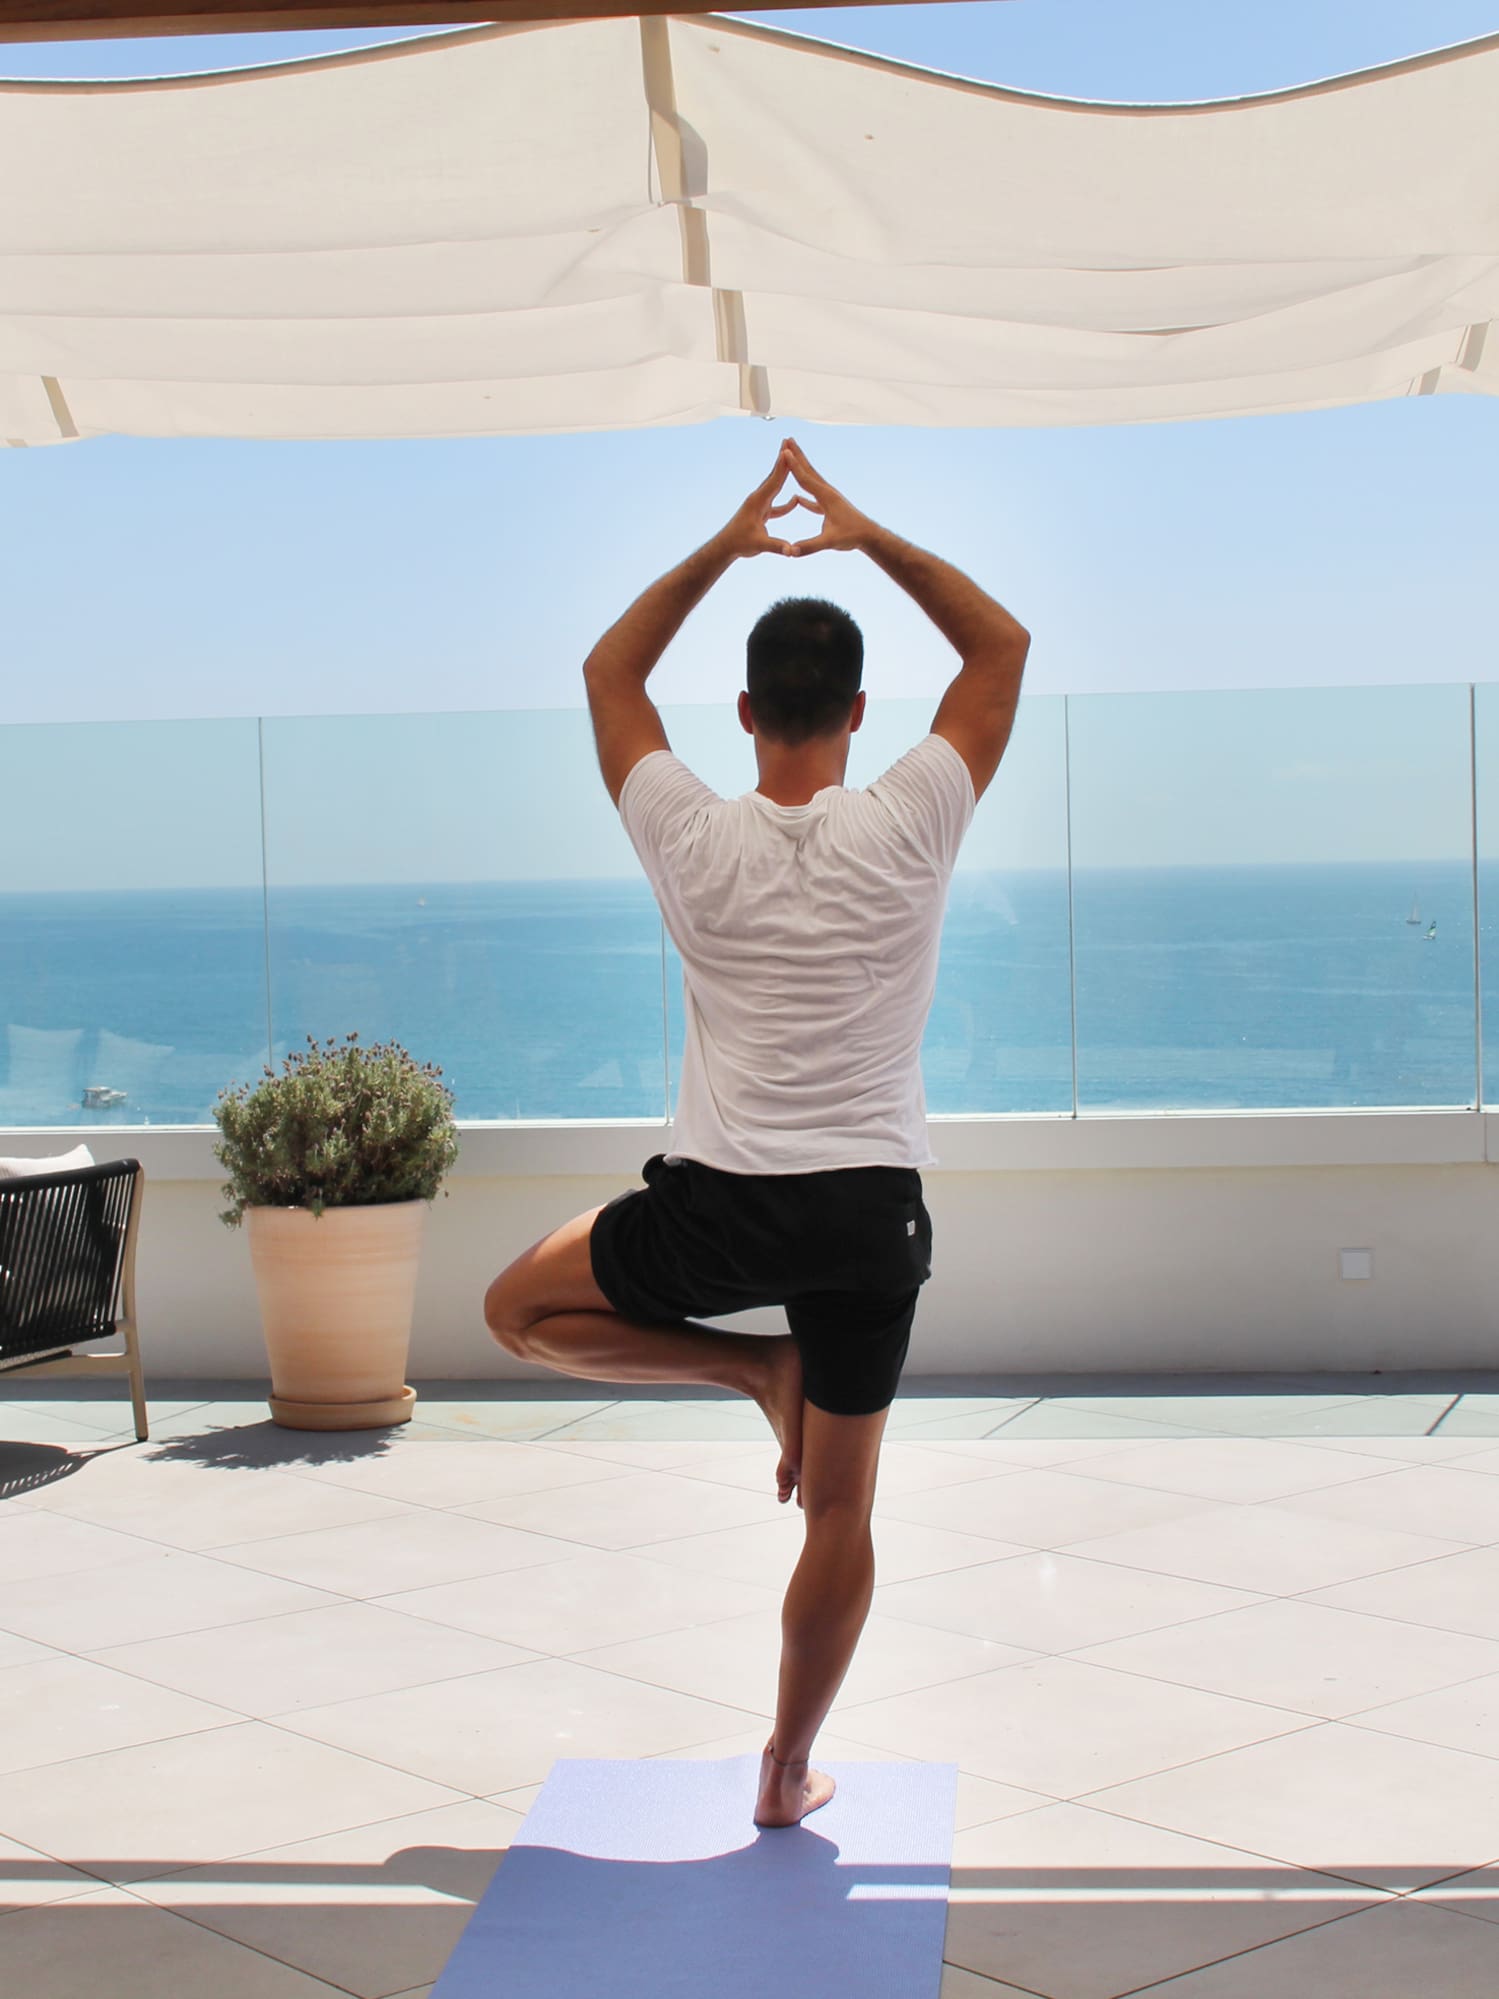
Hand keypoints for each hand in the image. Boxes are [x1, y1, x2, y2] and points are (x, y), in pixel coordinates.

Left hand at [715, 445, 801, 559]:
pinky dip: (786, 503)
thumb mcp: (759, 545)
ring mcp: (760, 505)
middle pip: (774, 476)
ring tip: (790, 459)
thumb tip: (791, 551)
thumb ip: (777, 546)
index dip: (782, 466)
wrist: (726, 547)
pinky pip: (776, 504)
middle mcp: (759, 498)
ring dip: (783, 473)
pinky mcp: (761, 513)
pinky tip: (795, 499)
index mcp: (759, 502)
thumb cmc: (740, 544)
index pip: (774, 480)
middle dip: (782, 459)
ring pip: (775, 486)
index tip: (788, 450)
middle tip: (788, 440)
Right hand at [776, 438, 878, 556]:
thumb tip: (790, 551)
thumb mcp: (829, 542)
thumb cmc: (851, 537)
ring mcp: (829, 499)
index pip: (805, 479)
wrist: (869, 537)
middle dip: (797, 456)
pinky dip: (805, 496)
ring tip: (793, 458)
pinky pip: (814, 499)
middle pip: (808, 471)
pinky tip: (799, 498)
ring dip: (801, 468)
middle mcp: (827, 493)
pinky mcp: (830, 508)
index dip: (793, 466)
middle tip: (787, 440)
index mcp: (826, 497)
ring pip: (811, 481)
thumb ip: (809, 546)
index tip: (784, 452)